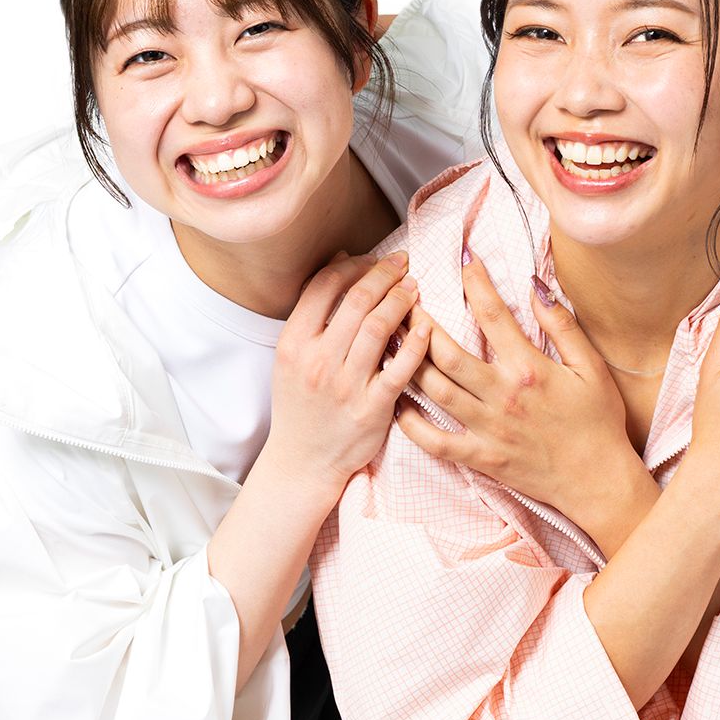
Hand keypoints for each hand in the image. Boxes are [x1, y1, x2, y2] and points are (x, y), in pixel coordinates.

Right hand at [262, 249, 431, 497]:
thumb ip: (315, 312)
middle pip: (356, 300)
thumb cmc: (302, 403)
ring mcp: (345, 386)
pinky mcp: (371, 409)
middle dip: (384, 274)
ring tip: (415, 287)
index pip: (324, 286)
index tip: (374, 258)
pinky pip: (400, 370)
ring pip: (379, 328)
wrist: (303, 461)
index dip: (354, 265)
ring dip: (401, 300)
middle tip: (404, 263)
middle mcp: (317, 361)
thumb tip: (342, 260)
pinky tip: (426, 327)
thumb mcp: (293, 356)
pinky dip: (415, 344)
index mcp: (294, 343)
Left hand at [396, 251, 655, 551]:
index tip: (462, 258)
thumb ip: (563, 326)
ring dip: (407, 362)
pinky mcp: (481, 458)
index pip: (493, 315)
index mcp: (529, 369)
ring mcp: (488, 429)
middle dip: (420, 322)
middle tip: (404, 299)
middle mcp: (502, 396)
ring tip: (390, 339)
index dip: (475, 282)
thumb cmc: (599, 422)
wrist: (598, 481)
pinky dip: (411, 425)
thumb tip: (536, 286)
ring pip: (434, 390)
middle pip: (446, 352)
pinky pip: (435, 442)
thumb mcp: (591, 367)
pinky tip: (397, 404)